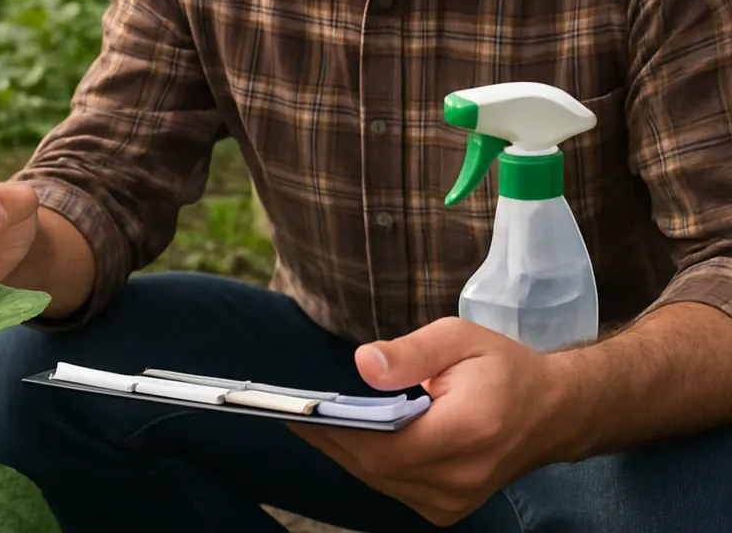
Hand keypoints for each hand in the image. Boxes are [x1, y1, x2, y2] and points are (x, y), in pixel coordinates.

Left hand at [290, 317, 570, 526]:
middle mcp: (461, 478)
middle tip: (291, 409)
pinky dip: (368, 460)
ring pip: (380, 480)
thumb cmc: (503, 366)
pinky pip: (393, 485)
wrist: (553, 412)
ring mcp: (455, 501)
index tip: (299, 410)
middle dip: (330, 438)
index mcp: (468, 432)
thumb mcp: (459, 337)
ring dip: (345, 450)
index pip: (387, 445)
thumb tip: (362, 363)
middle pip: (376, 467)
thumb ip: (410, 352)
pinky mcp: (448, 508)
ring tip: (309, 418)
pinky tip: (348, 434)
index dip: (337, 431)